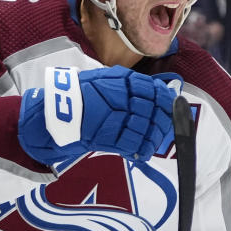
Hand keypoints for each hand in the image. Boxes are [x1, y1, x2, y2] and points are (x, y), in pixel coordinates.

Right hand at [18, 66, 174, 164]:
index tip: (173, 106)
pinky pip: (134, 146)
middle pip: (154, 111)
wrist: (57, 113)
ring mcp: (115, 119)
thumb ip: (130, 83)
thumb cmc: (82, 95)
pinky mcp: (109, 138)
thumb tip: (161, 90)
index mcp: (121, 81)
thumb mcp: (106, 79)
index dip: (167, 100)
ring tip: (154, 141)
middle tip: (166, 126)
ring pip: (147, 129)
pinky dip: (143, 150)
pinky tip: (144, 152)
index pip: (154, 90)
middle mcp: (120, 98)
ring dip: (155, 137)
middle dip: (164, 121)